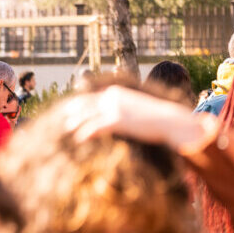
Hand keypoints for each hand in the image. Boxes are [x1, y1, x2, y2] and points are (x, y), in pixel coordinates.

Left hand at [61, 86, 217, 150]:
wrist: (170, 120)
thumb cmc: (155, 116)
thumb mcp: (135, 106)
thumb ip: (122, 105)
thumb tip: (114, 113)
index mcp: (116, 92)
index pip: (92, 96)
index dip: (80, 102)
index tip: (70, 107)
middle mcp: (112, 97)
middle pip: (87, 104)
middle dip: (74, 111)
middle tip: (63, 118)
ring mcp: (114, 108)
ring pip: (88, 115)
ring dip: (76, 122)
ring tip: (67, 129)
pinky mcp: (118, 120)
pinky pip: (96, 127)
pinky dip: (85, 133)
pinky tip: (79, 139)